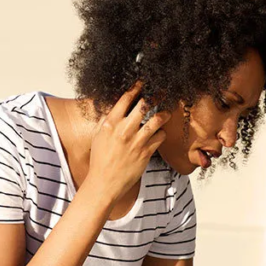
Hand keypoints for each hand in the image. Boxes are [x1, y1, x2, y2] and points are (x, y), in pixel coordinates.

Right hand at [86, 81, 171, 203]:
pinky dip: (162, 134)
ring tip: (166, 113)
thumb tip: (115, 107)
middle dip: (155, 96)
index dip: (137, 87)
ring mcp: (137, 141)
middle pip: (145, 104)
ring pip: (157, 119)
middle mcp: (125, 130)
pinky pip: (160, 137)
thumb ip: (107, 120)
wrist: (104, 183)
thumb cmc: (100, 160)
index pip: (126, 98)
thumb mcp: (99, 136)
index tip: (143, 83)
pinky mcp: (146, 152)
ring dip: (164, 114)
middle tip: (161, 92)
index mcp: (111, 123)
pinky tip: (160, 134)